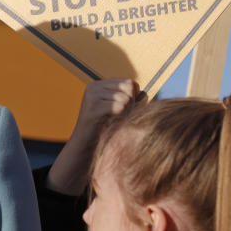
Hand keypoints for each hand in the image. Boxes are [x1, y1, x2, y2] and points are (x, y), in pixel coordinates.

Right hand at [46, 79, 140, 194]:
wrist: (86, 147)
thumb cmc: (105, 129)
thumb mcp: (115, 109)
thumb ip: (127, 98)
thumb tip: (143, 93)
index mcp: (98, 85)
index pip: (129, 83)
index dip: (133, 98)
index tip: (121, 112)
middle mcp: (93, 87)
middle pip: (128, 88)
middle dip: (130, 104)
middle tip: (119, 117)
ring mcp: (91, 96)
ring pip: (125, 98)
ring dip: (125, 113)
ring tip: (114, 122)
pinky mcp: (93, 108)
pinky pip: (120, 107)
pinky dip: (120, 118)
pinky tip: (111, 124)